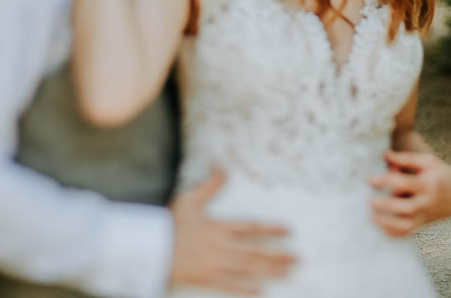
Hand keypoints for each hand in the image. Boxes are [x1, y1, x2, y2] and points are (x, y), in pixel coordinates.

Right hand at [169, 168, 294, 295]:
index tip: (289, 231)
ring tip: (288, 273)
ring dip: (271, 272)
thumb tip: (222, 166)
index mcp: (218, 227)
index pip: (251, 227)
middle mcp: (221, 247)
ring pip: (249, 270)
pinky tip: (261, 293)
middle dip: (279, 255)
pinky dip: (247, 291)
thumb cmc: (170, 223)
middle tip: (298, 258)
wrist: (152, 249)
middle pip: (256, 252)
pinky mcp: (208, 279)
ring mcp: (216, 265)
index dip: (272, 229)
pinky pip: (231, 287)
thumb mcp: (188, 199)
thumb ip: (209, 185)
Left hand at [369, 150, 450, 236]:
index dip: (385, 180)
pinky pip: (408, 232)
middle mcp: (427, 202)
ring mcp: (425, 215)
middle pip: (408, 207)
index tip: (369, 179)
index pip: (405, 183)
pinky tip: (380, 228)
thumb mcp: (428, 162)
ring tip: (372, 218)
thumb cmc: (440, 174)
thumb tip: (385, 155)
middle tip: (369, 201)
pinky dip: (394, 233)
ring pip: (408, 225)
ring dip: (389, 224)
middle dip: (388, 205)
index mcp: (428, 184)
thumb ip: (406, 158)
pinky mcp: (423, 223)